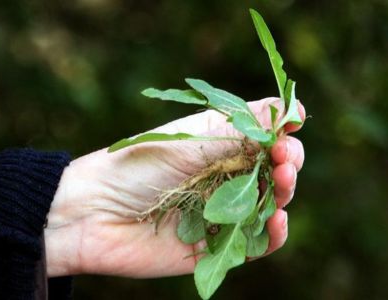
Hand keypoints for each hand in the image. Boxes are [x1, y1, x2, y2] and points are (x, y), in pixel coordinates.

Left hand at [44, 98, 304, 277]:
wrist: (93, 213)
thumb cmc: (138, 165)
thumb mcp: (193, 137)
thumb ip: (243, 125)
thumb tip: (294, 108)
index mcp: (220, 147)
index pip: (267, 140)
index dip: (283, 136)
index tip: (290, 131)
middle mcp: (227, 178)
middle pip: (275, 172)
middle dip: (287, 163)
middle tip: (284, 161)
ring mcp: (224, 212)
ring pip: (271, 204)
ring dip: (284, 192)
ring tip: (280, 181)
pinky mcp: (218, 245)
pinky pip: (257, 243)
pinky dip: (274, 233)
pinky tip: (277, 219)